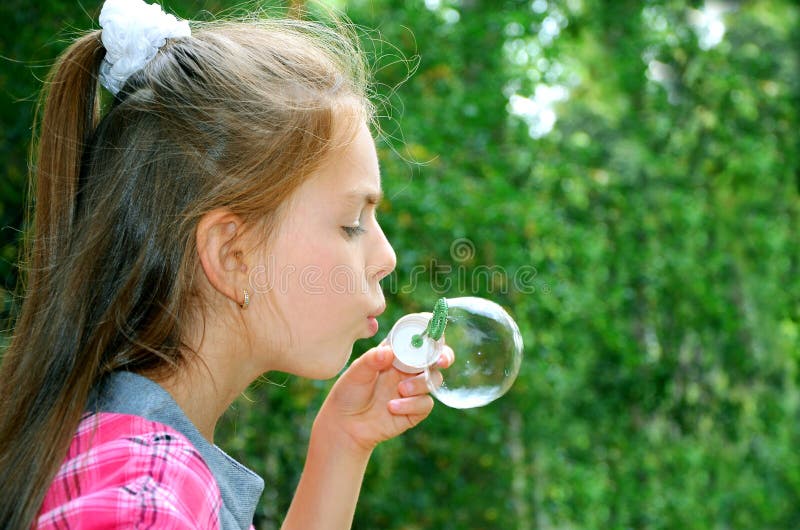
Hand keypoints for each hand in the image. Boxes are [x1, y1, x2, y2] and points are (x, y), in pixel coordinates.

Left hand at [314, 343, 454, 454]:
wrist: (345, 425)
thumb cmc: (349, 392)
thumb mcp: (355, 373)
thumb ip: (371, 360)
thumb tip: (388, 351)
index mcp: (396, 353)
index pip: (417, 338)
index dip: (430, 332)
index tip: (435, 331)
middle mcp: (408, 369)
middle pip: (436, 357)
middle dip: (444, 355)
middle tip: (440, 360)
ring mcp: (413, 389)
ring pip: (434, 379)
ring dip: (421, 383)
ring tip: (401, 389)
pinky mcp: (414, 410)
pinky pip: (425, 404)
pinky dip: (412, 404)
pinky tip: (392, 407)